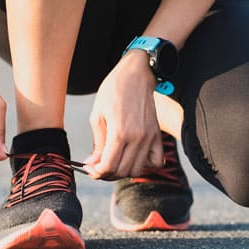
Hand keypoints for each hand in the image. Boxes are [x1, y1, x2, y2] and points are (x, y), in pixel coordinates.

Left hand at [84, 50, 163, 178]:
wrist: (136, 74)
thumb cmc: (114, 90)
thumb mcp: (98, 115)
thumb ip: (97, 143)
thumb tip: (93, 163)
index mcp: (119, 132)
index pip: (108, 166)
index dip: (96, 172)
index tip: (91, 169)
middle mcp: (137, 138)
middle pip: (122, 171)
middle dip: (107, 173)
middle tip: (99, 166)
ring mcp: (150, 137)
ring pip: (138, 170)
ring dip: (124, 171)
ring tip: (114, 161)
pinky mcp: (157, 135)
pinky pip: (156, 161)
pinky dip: (145, 165)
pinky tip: (134, 157)